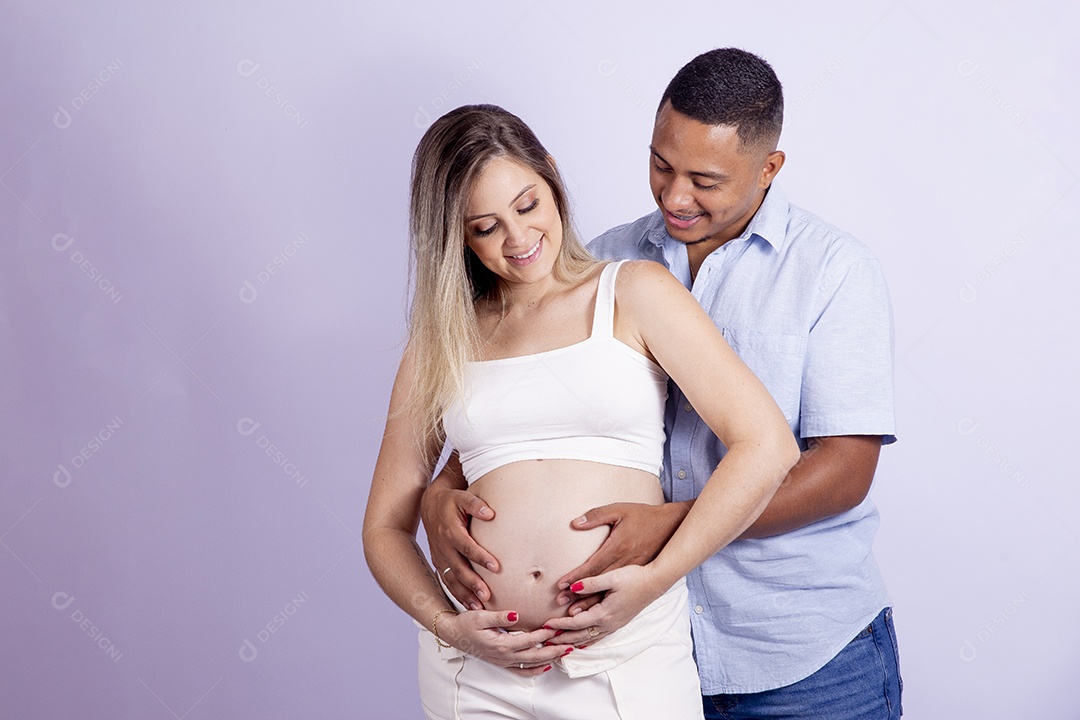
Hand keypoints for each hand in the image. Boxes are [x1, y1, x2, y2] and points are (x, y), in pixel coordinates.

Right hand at [420, 474, 496, 609]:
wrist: (430, 506)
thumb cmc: (451, 501)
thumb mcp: (462, 497)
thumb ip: (476, 504)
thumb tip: (491, 513)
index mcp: (450, 531)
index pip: (467, 546)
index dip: (480, 556)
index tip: (496, 567)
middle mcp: (444, 547)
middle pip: (459, 568)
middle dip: (473, 583)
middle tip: (487, 595)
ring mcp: (440, 557)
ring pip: (452, 579)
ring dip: (465, 594)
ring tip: (480, 607)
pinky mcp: (440, 564)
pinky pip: (448, 582)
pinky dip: (458, 595)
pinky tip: (470, 606)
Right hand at [443, 610, 573, 675]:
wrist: (453, 634)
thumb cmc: (466, 624)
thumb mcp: (480, 616)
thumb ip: (499, 616)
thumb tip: (515, 615)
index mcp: (501, 644)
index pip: (528, 640)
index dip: (544, 635)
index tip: (557, 628)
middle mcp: (504, 656)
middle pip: (534, 656)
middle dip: (554, 651)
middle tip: (570, 645)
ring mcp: (503, 661)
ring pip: (531, 664)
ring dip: (549, 659)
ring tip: (564, 653)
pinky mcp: (502, 662)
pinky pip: (522, 670)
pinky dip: (536, 670)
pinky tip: (546, 665)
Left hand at [543, 565, 667, 646]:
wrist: (655, 583)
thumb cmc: (634, 578)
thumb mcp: (612, 577)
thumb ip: (591, 583)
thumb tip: (572, 587)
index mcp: (605, 613)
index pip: (576, 623)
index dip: (560, 624)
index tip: (545, 625)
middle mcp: (609, 623)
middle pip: (580, 635)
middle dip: (562, 638)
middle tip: (545, 641)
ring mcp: (614, 625)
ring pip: (589, 638)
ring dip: (572, 641)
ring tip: (558, 644)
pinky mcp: (618, 622)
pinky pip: (598, 636)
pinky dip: (586, 641)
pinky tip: (581, 642)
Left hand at [555, 502, 687, 610]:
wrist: (670, 526)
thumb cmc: (644, 516)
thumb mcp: (620, 510)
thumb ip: (596, 516)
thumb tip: (575, 523)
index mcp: (618, 548)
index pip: (592, 567)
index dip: (575, 577)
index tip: (561, 585)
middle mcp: (624, 564)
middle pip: (598, 584)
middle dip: (578, 595)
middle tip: (561, 603)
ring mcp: (633, 571)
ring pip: (609, 593)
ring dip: (590, 604)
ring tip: (573, 613)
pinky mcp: (638, 574)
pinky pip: (620, 592)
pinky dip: (606, 603)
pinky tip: (596, 611)